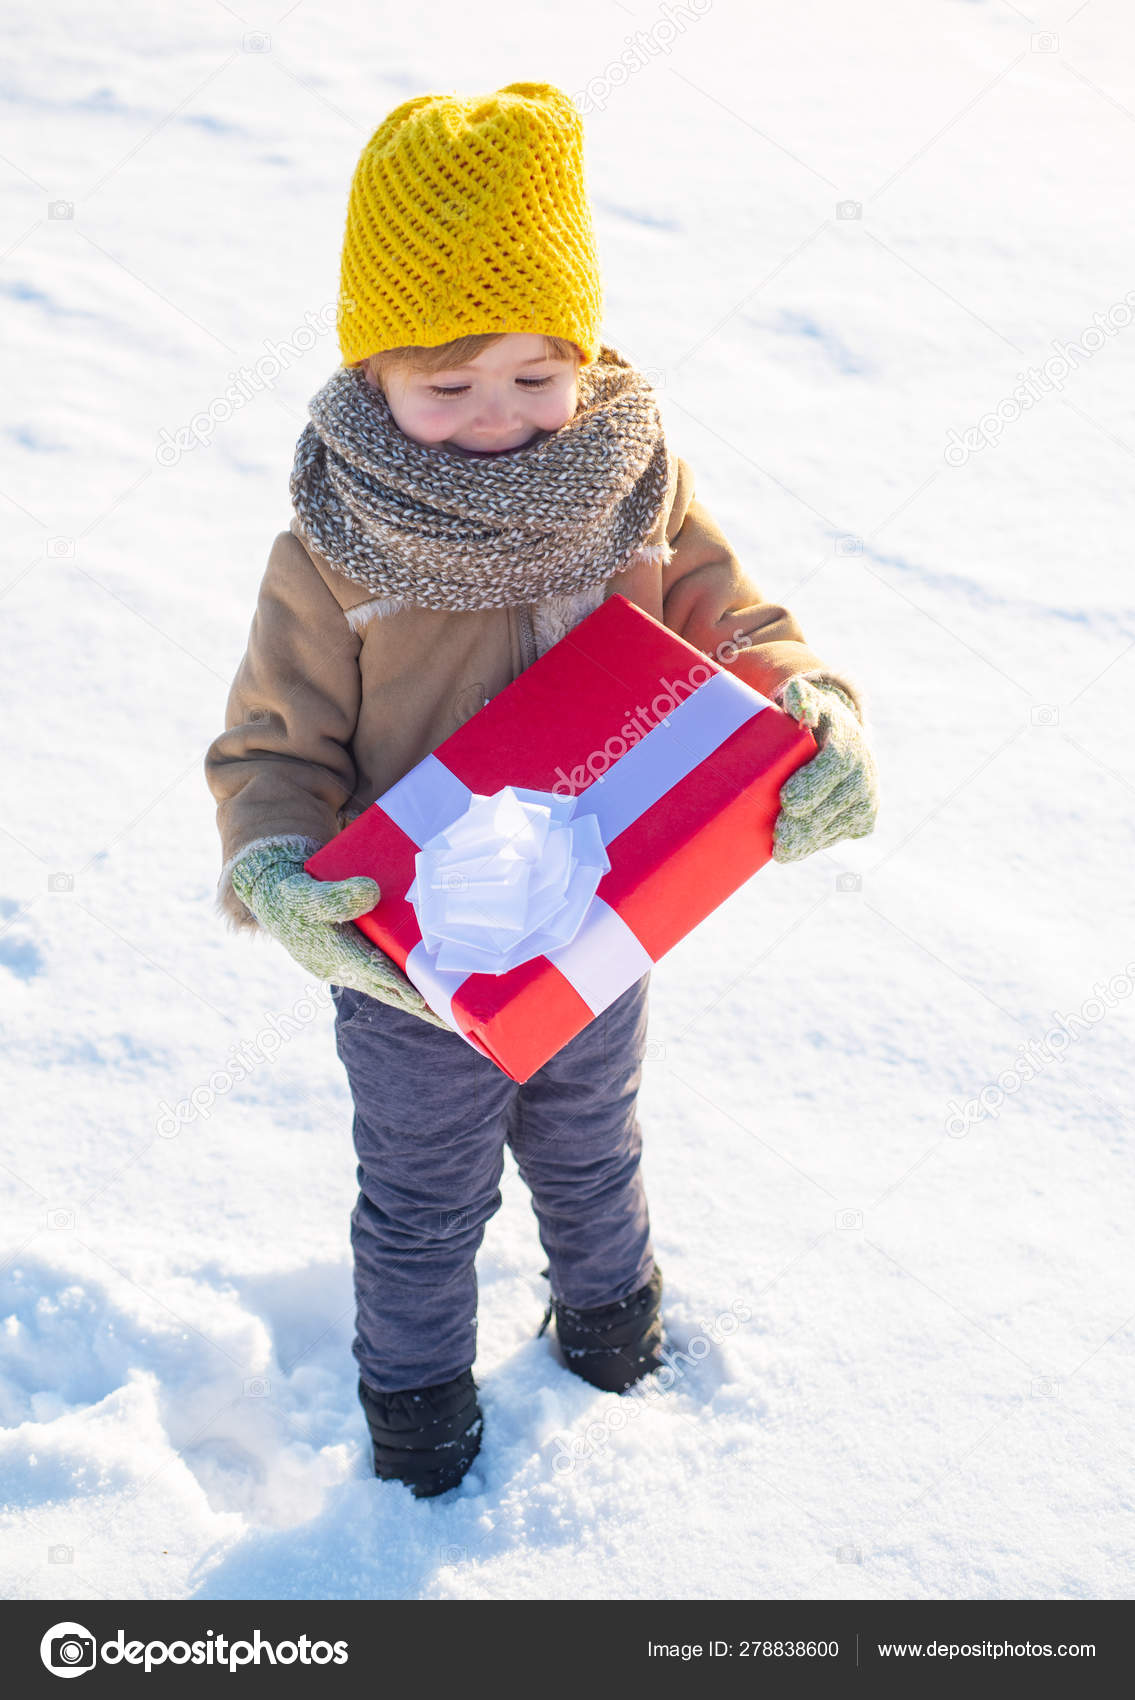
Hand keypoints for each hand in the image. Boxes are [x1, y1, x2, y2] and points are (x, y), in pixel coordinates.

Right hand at [230, 841, 450, 1027]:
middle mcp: (341, 969)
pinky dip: (404, 987)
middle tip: (455, 1025)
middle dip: (421, 1009)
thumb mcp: (309, 891)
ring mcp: (345, 972)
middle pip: (387, 991)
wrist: (275, 903)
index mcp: (333, 953)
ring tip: (451, 1016)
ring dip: (418, 1002)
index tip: (423, 1000)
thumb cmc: (294, 896)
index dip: (397, 984)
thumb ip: (337, 895)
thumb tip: (372, 892)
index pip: (372, 971)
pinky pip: (382, 979)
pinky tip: (428, 991)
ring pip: (387, 989)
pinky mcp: (350, 966)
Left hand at [772, 677, 878, 862]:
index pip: (834, 766)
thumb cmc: (809, 720)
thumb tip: (802, 712)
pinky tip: (800, 848)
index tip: (787, 801)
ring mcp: (867, 799)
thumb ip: (799, 697)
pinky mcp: (865, 820)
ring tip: (783, 852)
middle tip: (779, 843)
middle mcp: (863, 774)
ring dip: (809, 843)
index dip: (813, 786)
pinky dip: (817, 844)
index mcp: (848, 745)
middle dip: (805, 827)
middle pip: (832, 806)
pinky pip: (839, 836)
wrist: (842, 737)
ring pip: (835, 828)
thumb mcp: (803, 699)